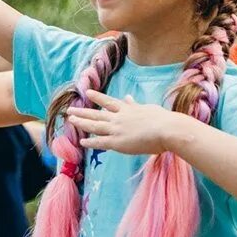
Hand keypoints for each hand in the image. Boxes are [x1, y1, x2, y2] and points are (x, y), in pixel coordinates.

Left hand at [66, 90, 182, 155]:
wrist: (166, 129)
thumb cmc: (162, 119)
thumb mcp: (147, 108)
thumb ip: (135, 105)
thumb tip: (128, 97)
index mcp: (127, 109)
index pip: (109, 102)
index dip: (97, 97)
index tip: (87, 92)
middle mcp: (119, 117)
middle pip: (97, 113)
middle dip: (83, 111)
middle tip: (70, 110)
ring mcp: (117, 130)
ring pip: (95, 126)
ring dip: (82, 123)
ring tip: (70, 120)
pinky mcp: (118, 143)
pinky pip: (100, 142)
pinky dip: (91, 142)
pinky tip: (82, 142)